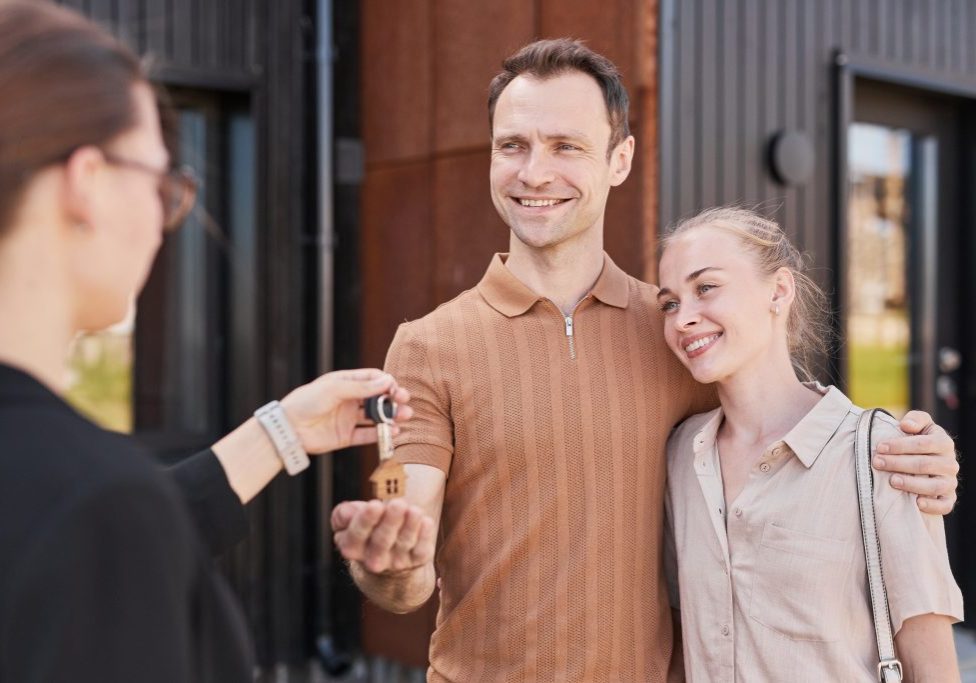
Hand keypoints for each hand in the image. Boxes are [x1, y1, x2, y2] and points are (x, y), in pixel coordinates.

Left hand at [280, 369, 412, 453]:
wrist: (288, 428)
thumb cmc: (307, 401)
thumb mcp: (335, 389)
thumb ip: (362, 387)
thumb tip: (387, 380)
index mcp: (345, 383)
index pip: (372, 379)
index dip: (386, 382)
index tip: (394, 388)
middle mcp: (349, 400)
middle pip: (377, 398)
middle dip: (393, 399)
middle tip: (405, 401)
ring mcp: (349, 418)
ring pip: (376, 416)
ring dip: (391, 416)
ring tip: (404, 416)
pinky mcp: (347, 436)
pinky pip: (368, 434)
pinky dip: (381, 433)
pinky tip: (393, 431)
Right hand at [331, 498, 435, 573]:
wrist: (386, 561)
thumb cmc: (366, 530)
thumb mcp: (349, 522)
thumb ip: (343, 515)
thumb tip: (347, 513)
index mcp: (352, 548)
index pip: (357, 535)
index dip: (365, 521)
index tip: (374, 505)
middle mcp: (374, 559)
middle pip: (382, 541)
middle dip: (390, 522)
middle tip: (397, 503)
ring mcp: (397, 562)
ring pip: (404, 543)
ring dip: (410, 526)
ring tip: (414, 510)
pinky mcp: (417, 560)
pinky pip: (421, 549)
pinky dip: (425, 536)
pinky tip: (426, 521)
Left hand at [873, 410, 958, 514]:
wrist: (928, 460)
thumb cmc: (918, 440)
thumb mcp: (919, 425)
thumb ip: (915, 419)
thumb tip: (905, 425)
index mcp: (943, 442)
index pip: (922, 444)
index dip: (900, 445)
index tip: (879, 447)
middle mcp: (949, 463)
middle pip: (924, 464)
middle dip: (898, 463)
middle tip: (877, 463)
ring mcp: (950, 482)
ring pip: (934, 486)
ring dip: (912, 484)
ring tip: (892, 481)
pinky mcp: (948, 498)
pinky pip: (945, 505)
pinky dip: (932, 506)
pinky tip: (916, 503)